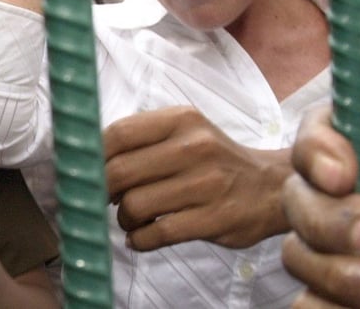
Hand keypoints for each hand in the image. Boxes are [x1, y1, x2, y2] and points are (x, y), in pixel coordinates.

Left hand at [103, 106, 291, 250]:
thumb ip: (144, 138)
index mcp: (183, 119)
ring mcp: (206, 185)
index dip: (93, 156)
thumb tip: (90, 159)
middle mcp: (195, 147)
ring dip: (124, 219)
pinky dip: (140, 240)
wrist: (270, 186)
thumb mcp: (188, 131)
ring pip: (135, 206)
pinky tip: (144, 236)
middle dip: (104, 192)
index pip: (118, 133)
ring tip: (134, 219)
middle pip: (119, 172)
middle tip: (109, 199)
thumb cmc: (217, 159)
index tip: (88, 171)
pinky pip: (157, 234)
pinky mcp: (213, 219)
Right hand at [281, 40, 359, 307]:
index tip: (342, 173)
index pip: (324, 131)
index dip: (318, 146)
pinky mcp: (341, 305)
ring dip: (342, 271)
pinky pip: (302, 300)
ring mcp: (349, 258)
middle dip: (334, 218)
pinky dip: (329, 306)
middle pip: (299, 190)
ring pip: (296, 248)